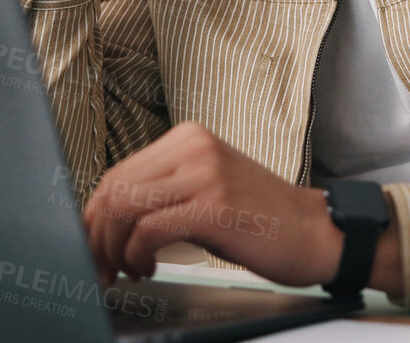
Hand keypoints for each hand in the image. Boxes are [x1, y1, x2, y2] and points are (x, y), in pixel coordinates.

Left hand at [82, 122, 344, 286]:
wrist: (318, 232)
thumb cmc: (264, 219)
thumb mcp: (208, 190)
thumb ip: (164, 193)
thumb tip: (110, 220)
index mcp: (188, 138)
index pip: (118, 172)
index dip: (95, 215)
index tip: (91, 245)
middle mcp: (193, 147)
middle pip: (114, 188)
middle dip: (96, 235)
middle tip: (100, 267)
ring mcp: (205, 173)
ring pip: (124, 207)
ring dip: (113, 248)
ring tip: (126, 270)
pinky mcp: (214, 205)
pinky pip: (149, 229)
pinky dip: (137, 255)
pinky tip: (148, 268)